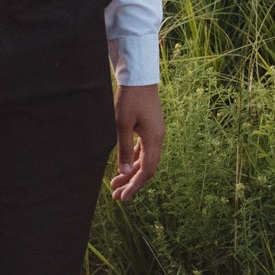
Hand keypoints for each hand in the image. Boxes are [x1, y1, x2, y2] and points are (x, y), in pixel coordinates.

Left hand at [109, 83, 164, 200]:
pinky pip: (143, 150)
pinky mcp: (150, 128)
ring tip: (116, 184)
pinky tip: (123, 166)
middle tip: (117, 196)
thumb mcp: (122, 124)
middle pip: (147, 168)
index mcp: (154, 139)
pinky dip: (134, 160)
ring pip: (145, 160)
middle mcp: (158, 139)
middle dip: (132, 183)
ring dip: (131, 172)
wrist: (139, 76)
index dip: (135, 186)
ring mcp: (155, 133)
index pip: (147, 170)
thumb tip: (125, 172)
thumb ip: (124, 149)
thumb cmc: (129, 98)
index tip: (123, 198)